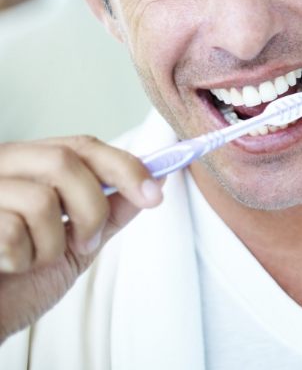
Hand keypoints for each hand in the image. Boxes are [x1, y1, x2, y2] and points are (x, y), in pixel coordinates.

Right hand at [0, 136, 162, 343]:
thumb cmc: (19, 285)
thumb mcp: (76, 245)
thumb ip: (110, 212)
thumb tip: (156, 181)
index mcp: (30, 165)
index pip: (82, 146)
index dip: (123, 166)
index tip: (154, 193)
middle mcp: (3, 166)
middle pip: (66, 160)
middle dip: (91, 208)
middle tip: (85, 243)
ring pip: (42, 199)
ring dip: (52, 244)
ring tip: (35, 261)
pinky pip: (12, 230)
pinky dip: (22, 259)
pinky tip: (8, 266)